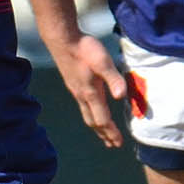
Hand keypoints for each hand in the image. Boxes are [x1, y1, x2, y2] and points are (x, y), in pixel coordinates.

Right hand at [50, 32, 127, 148]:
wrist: (62, 38)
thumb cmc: (84, 48)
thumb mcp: (103, 62)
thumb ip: (113, 79)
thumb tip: (121, 97)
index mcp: (90, 93)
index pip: (102, 119)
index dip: (111, 132)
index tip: (119, 143)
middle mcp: (82, 95)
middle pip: (93, 121)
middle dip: (104, 134)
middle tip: (112, 144)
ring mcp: (75, 90)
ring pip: (86, 114)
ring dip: (96, 126)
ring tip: (103, 133)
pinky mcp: (73, 83)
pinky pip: (83, 106)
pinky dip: (91, 115)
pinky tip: (93, 110)